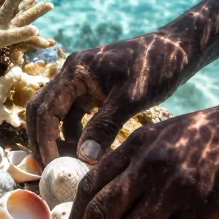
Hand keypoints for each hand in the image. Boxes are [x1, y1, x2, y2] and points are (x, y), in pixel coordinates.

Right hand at [26, 30, 195, 165]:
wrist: (177, 50)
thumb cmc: (156, 66)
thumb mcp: (131, 98)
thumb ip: (105, 126)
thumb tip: (83, 158)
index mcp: (75, 71)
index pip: (46, 109)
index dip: (45, 140)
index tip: (52, 166)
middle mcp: (72, 74)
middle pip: (41, 110)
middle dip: (42, 140)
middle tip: (50, 168)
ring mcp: (81, 82)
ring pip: (56, 114)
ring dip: (58, 139)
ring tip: (71, 164)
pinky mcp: (92, 91)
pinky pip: (73, 116)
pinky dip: (75, 134)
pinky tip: (88, 152)